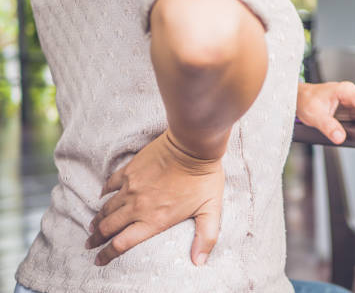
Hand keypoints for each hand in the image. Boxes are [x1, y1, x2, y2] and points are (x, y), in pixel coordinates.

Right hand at [85, 129, 224, 266]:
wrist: (192, 146)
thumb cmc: (204, 178)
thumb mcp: (210, 210)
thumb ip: (205, 236)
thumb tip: (200, 262)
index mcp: (154, 220)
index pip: (123, 244)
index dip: (108, 254)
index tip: (99, 260)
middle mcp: (138, 206)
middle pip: (109, 227)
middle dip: (97, 238)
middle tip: (90, 244)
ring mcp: (132, 187)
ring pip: (107, 208)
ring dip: (98, 219)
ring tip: (92, 226)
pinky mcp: (130, 169)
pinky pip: (110, 183)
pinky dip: (104, 192)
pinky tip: (102, 196)